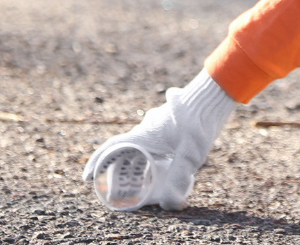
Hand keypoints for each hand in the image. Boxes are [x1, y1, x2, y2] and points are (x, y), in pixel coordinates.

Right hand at [82, 71, 236, 210]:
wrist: (213, 94)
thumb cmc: (199, 122)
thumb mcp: (190, 155)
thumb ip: (179, 179)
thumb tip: (169, 205)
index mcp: (143, 135)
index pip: (112, 147)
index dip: (97, 162)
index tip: (86, 177)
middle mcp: (146, 127)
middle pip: (125, 148)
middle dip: (119, 167)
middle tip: (117, 184)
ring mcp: (158, 123)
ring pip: (141, 143)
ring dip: (137, 159)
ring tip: (141, 177)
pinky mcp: (171, 122)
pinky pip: (154, 138)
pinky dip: (152, 152)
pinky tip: (163, 162)